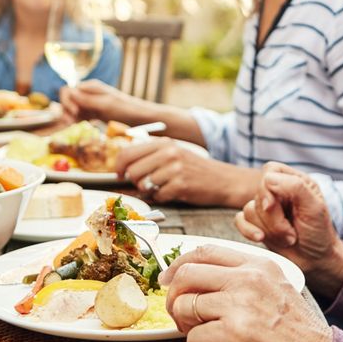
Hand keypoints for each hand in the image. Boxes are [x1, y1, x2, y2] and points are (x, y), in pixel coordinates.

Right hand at [59, 79, 143, 122]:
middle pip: (68, 100)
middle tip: (71, 123)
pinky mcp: (94, 114)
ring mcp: (91, 104)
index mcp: (91, 87)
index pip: (68, 91)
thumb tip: (69, 92)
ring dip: (70, 117)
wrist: (141, 118)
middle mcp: (89, 94)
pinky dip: (76, 121)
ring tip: (73, 127)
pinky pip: (79, 116)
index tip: (74, 113)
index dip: (67, 102)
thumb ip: (87, 99)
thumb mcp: (106, 105)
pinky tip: (78, 127)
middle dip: (66, 111)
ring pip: (72, 109)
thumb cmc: (126, 109)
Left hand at [117, 138, 257, 207]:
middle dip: (135, 182)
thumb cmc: (195, 169)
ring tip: (162, 188)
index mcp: (164, 143)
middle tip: (145, 184)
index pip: (128, 152)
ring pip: (143, 184)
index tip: (120, 174)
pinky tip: (173, 193)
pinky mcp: (181, 185)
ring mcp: (175, 169)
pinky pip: (158, 196)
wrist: (223, 180)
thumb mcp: (174, 154)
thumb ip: (151, 156)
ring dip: (149, 191)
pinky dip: (162, 198)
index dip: (119, 166)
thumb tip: (123, 169)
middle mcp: (169, 153)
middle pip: (132, 171)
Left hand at [160, 244, 331, 341]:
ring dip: (186, 326)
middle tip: (179, 314)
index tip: (170, 279)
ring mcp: (240, 306)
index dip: (180, 265)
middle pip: (187, 273)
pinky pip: (192, 338)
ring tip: (208, 338)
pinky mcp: (233, 335)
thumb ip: (247, 279)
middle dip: (174, 296)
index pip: (206, 250)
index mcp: (260, 265)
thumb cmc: (300, 336)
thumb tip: (202, 278)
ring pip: (184, 305)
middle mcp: (249, 279)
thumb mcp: (279, 289)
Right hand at [236, 163, 342, 298]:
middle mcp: (279, 192)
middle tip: (291, 233)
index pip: (270, 171)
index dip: (267, 188)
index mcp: (295, 181)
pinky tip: (261, 238)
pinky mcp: (257, 224)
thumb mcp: (314, 208)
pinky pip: (239, 220)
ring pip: (249, 209)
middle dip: (273, 218)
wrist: (316, 261)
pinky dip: (248, 231)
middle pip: (258, 193)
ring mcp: (267, 209)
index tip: (272, 206)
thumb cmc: (319, 234)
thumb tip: (268, 178)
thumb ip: (295, 187)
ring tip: (288, 238)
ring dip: (269, 229)